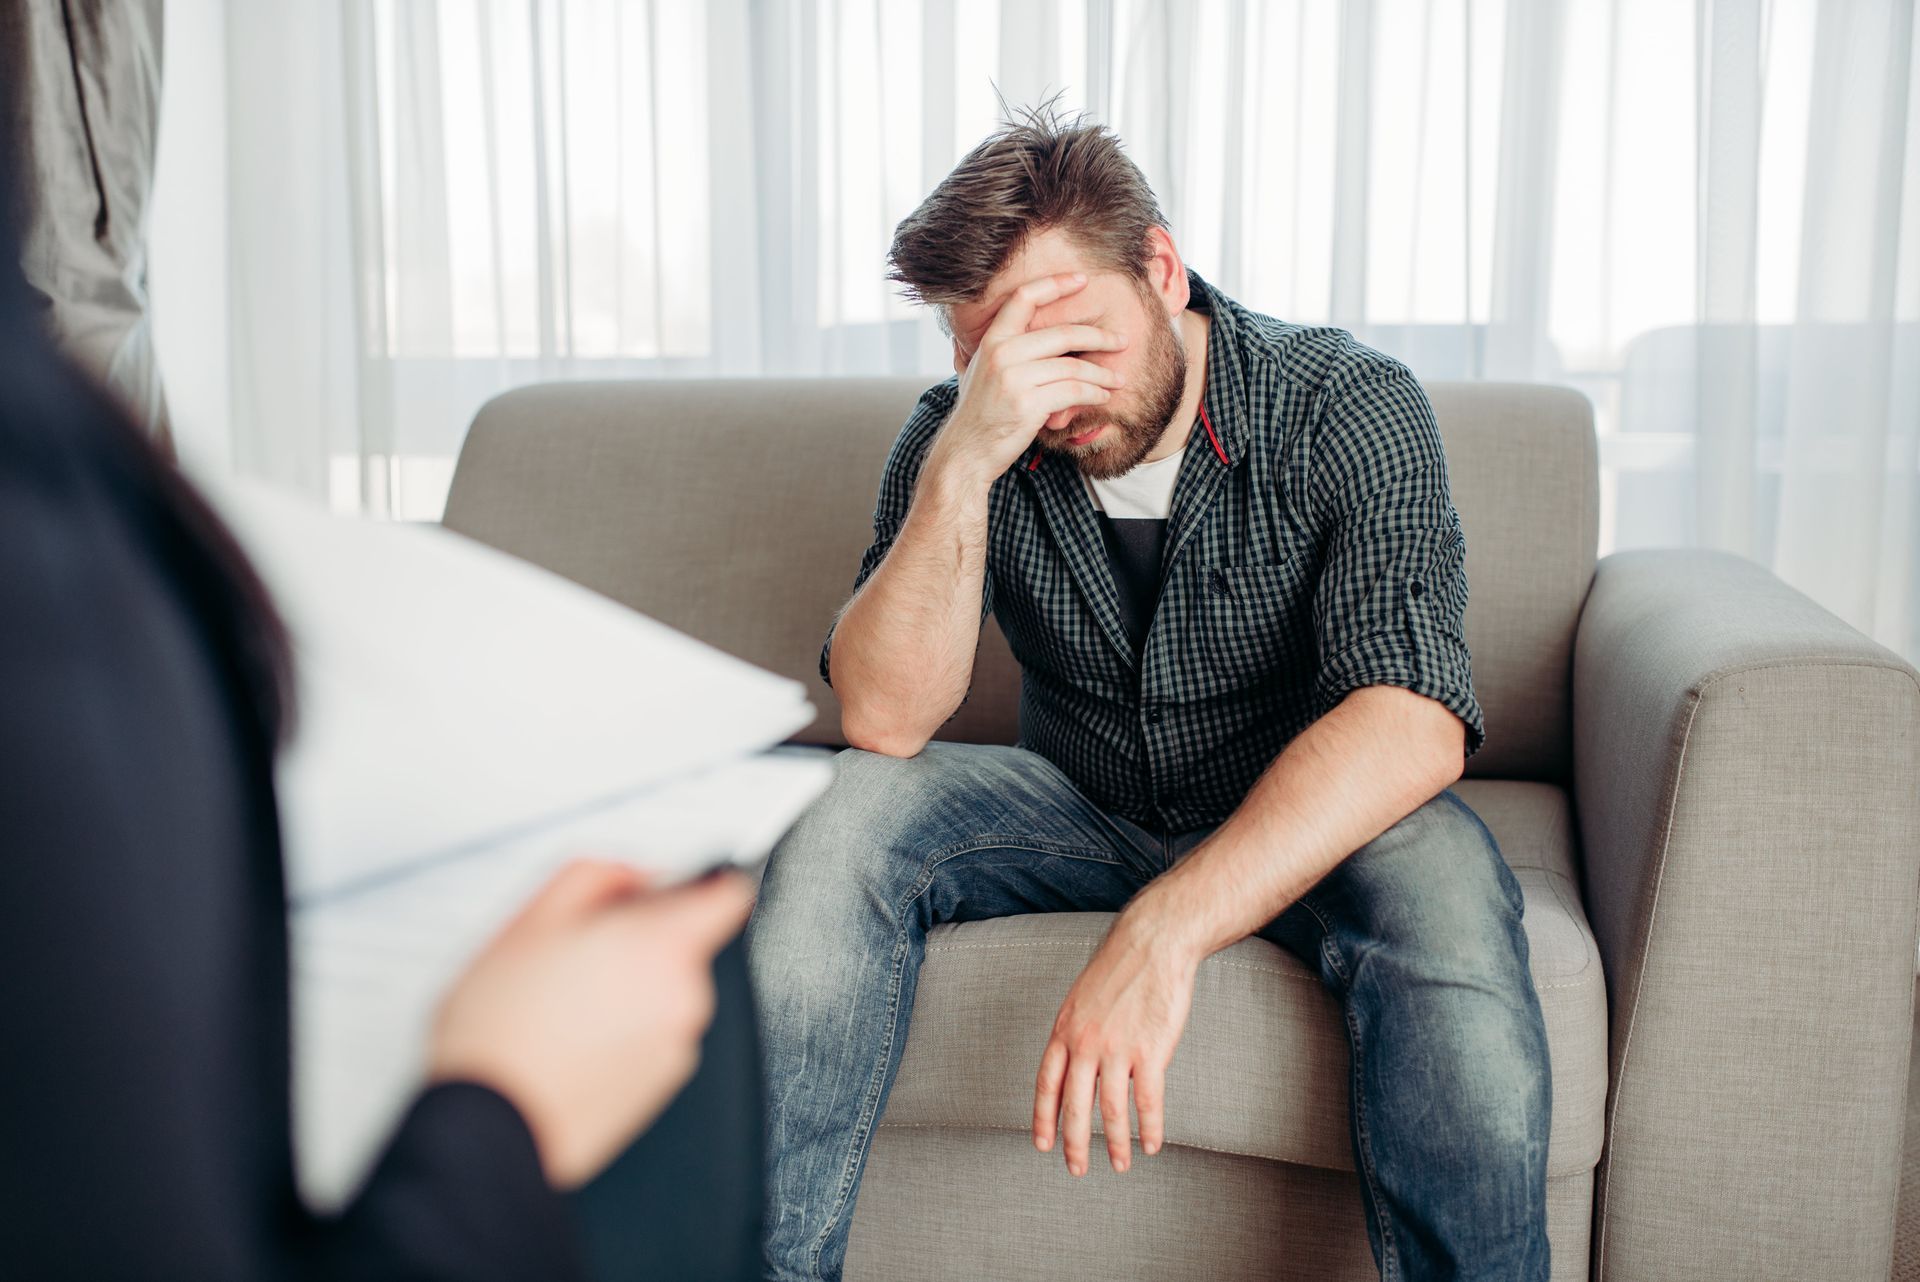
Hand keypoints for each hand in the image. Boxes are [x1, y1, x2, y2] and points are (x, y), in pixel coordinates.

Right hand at [428, 859, 752, 1187]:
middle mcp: (684, 998)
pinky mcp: (660, 1089)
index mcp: (662, 948)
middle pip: (682, 949)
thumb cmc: (500, 1032)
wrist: (488, 1128)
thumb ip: (596, 875)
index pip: (728, 898)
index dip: (708, 884)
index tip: (692, 884)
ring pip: (662, 996)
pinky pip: (651, 1039)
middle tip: (576, 956)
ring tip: (561, 1008)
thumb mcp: (531, 920)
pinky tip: (571, 1043)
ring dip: (626, 992)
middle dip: (638, 944)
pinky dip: (622, 1034)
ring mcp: (676, 1048)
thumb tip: (635, 876)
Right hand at [925, 272, 1129, 484]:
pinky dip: (1094, 394)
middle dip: (1099, 338)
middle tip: (1121, 341)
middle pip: (1063, 334)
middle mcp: (1001, 354)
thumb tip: (1010, 335)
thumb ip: (996, 351)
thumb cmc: (978, 414)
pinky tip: (1103, 397)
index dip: (1056, 284)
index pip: (1025, 297)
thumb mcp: (979, 373)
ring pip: (1074, 367)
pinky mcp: (1028, 404)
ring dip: (1102, 374)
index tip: (1082, 280)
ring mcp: (1014, 379)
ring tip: (1117, 379)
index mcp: (991, 340)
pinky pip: (1073, 392)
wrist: (965, 453)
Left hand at [1031, 917, 1196, 1175]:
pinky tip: (1151, 1144)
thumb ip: (1076, 1033)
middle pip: (1074, 1106)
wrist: (1153, 942)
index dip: (1043, 1118)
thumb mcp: (1082, 999)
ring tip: (1120, 1164)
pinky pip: (1147, 1101)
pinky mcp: (1150, 1050)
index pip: (1047, 1085)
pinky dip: (1149, 1128)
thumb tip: (1075, 1065)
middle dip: (1074, 1144)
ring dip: (1115, 1144)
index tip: (1042, 1144)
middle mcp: (1085, 1043)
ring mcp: (1117, 1048)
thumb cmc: (1120, 968)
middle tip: (1077, 1168)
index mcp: (1065, 1030)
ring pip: (1110, 1111)